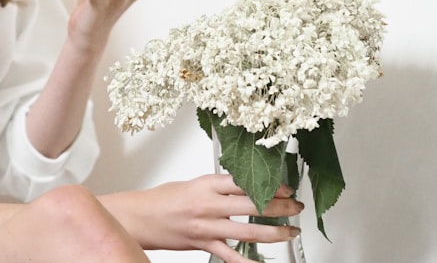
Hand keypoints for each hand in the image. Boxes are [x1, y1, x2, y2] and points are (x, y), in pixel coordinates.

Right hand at [113, 174, 302, 261]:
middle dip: (280, 206)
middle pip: (253, 204)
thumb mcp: (192, 184)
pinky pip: (231, 256)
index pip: (245, 182)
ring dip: (275, 232)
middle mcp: (208, 204)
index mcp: (206, 184)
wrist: (140, 217)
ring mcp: (207, 226)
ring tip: (290, 230)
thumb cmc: (162, 200)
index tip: (286, 186)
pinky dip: (249, 262)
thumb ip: (218, 186)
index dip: (270, 184)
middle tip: (296, 207)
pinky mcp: (204, 244)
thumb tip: (244, 187)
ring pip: (249, 230)